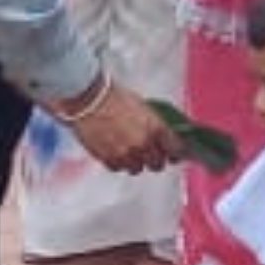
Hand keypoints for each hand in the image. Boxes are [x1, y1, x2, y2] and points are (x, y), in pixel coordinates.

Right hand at [66, 82, 181, 174]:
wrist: (89, 98)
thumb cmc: (113, 96)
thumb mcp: (142, 106)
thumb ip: (154, 124)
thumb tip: (161, 136)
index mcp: (156, 127)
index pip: (176, 149)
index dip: (175, 153)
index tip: (173, 154)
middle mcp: (144, 144)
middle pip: (157, 164)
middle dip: (154, 159)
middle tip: (148, 154)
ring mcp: (126, 153)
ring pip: (136, 168)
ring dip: (134, 162)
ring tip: (126, 150)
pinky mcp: (109, 159)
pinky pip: (118, 168)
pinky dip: (117, 162)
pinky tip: (113, 151)